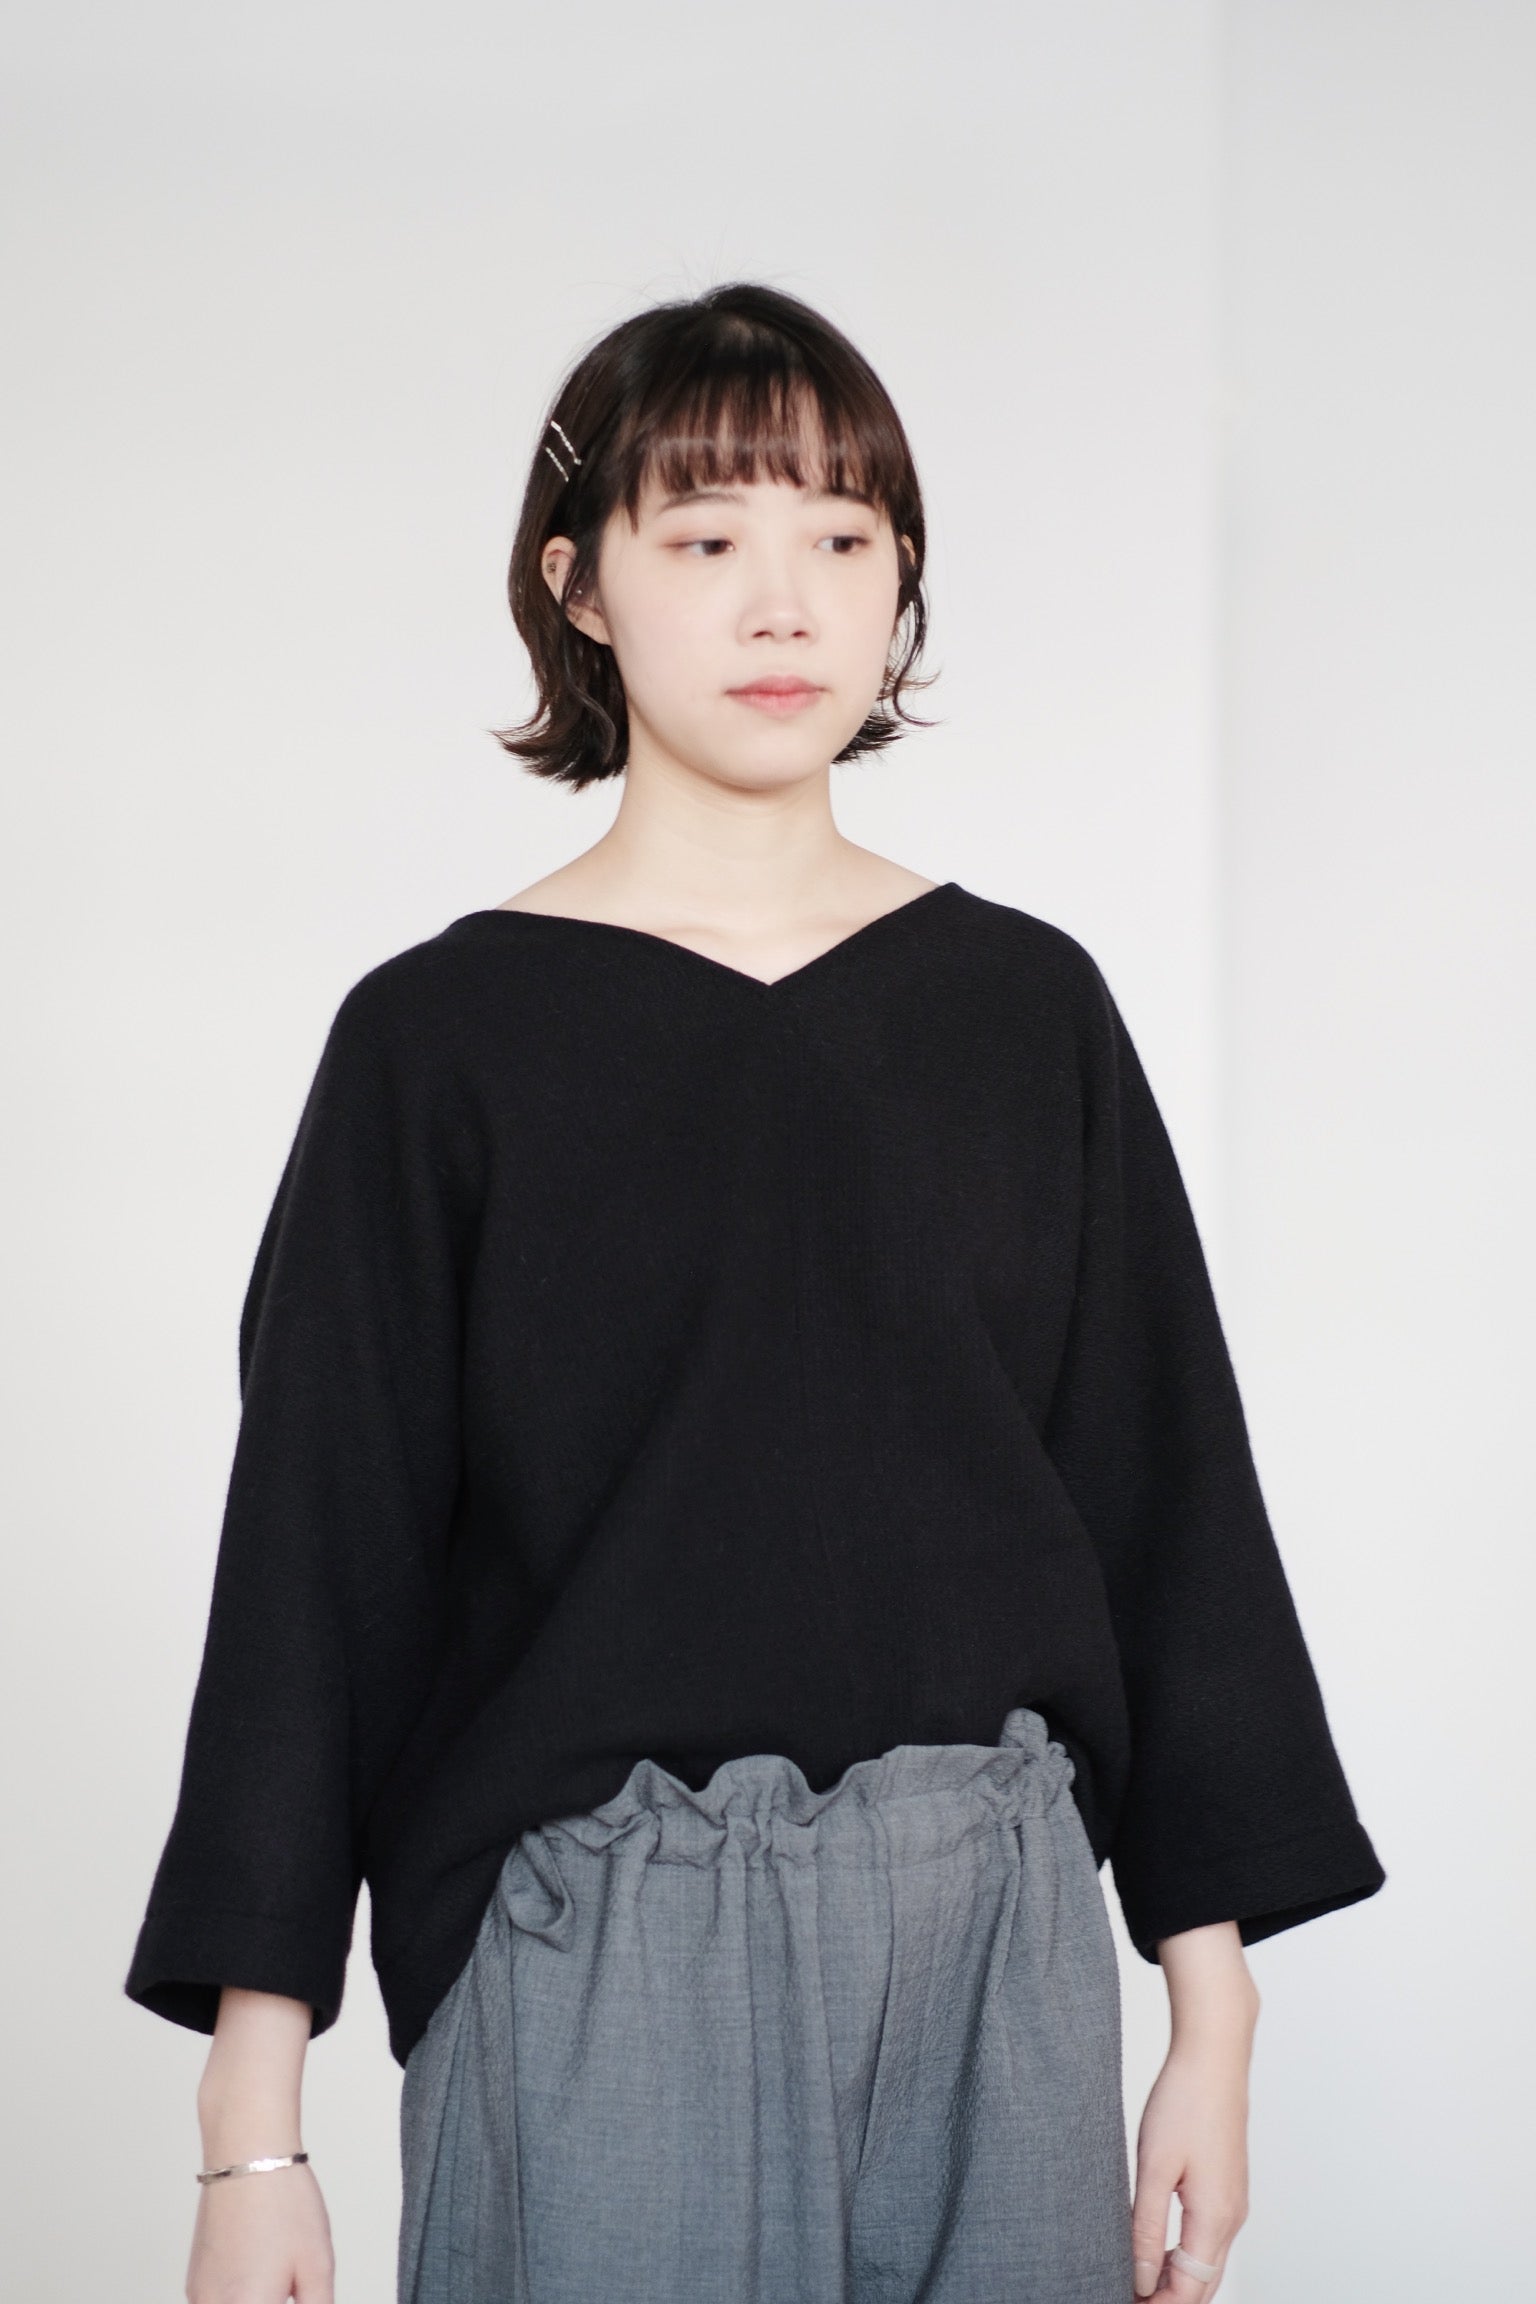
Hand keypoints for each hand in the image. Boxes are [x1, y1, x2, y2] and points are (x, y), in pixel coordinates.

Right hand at [185, 2159, 334, 2303]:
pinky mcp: (195, 2280)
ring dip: (258, 2300)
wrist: (247, 2155)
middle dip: (273, 2303)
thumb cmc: (283, 2203)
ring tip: (280, 2278)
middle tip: (292, 2286)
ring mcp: (199, 2296)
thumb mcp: (317, 2266)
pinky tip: (263, 2272)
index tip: (299, 2296)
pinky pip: (218, 2303)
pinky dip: (241, 2297)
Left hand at [1133, 1925, 1257, 2298]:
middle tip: (1125, 2295)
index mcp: (1215, 2218)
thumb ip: (1146, 2227)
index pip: (1190, 2291)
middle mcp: (1232, 2217)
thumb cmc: (1184, 2102)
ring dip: (1175, 2279)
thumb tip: (1141, 2279)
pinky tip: (1155, 2246)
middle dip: (1168, 2300)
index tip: (1121, 2302)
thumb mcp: (1154, 2166)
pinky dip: (1184, 2254)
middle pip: (1203, 2284)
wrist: (1214, 2054)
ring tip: (1132, 2278)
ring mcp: (1233, 2201)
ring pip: (1207, 2262)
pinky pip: (1209, 2237)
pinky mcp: (1227, 2184)